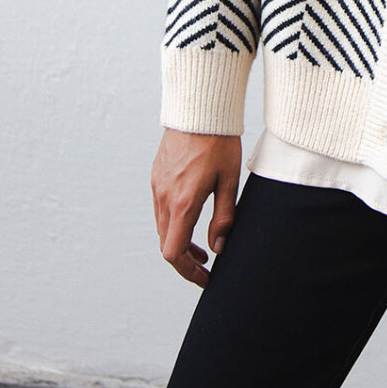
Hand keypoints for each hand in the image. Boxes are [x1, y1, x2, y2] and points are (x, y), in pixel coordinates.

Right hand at [150, 128, 240, 288]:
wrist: (199, 110)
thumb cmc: (219, 142)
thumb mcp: (230, 181)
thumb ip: (224, 217)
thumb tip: (218, 247)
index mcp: (183, 202)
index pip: (174, 253)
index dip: (188, 272)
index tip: (205, 277)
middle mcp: (164, 197)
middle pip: (166, 244)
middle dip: (186, 260)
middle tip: (207, 266)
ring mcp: (157, 186)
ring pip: (162, 228)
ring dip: (179, 242)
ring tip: (202, 247)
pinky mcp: (156, 176)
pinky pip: (160, 209)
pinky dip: (173, 223)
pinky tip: (191, 218)